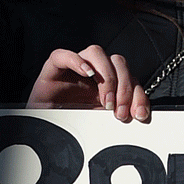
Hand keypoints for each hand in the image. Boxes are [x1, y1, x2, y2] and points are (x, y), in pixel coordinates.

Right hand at [28, 45, 149, 122]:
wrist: (42, 131)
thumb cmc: (68, 125)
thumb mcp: (99, 123)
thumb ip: (118, 115)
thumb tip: (141, 117)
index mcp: (107, 84)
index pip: (130, 79)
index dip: (138, 95)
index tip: (139, 115)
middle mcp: (94, 72)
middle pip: (118, 62)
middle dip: (124, 88)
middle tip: (118, 111)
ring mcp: (74, 68)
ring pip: (97, 52)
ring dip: (107, 77)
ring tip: (104, 101)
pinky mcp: (54, 68)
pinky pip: (64, 55)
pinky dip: (77, 61)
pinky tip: (87, 74)